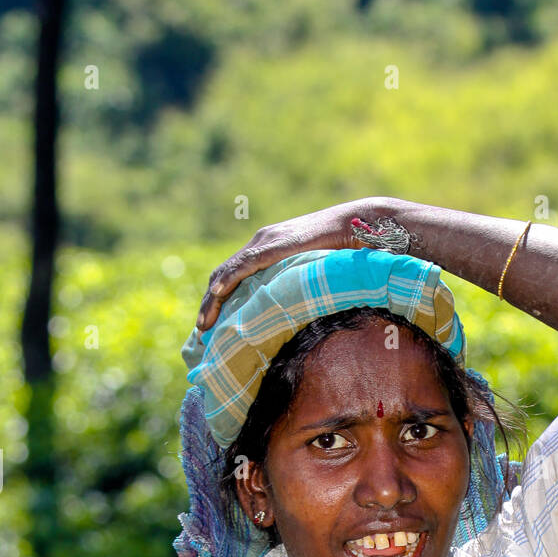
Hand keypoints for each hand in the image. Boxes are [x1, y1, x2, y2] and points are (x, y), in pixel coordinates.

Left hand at [195, 196, 405, 331]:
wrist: (356, 225)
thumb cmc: (342, 251)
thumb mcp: (310, 274)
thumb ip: (295, 288)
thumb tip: (293, 317)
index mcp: (266, 250)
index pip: (232, 277)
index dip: (217, 301)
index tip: (210, 326)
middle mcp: (260, 243)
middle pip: (223, 277)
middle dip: (209, 305)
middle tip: (201, 331)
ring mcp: (266, 242)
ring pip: (227, 272)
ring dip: (212, 299)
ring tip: (204, 325)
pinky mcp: (274, 244)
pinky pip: (245, 264)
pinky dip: (228, 280)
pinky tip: (217, 294)